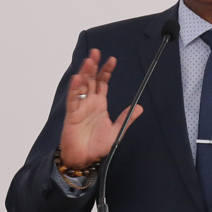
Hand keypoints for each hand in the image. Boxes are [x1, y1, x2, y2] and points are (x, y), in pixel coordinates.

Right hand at [59, 49, 142, 168]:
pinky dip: (75, 89)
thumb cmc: (97, 146)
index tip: (112, 60)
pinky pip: (73, 99)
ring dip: (84, 73)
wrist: (85, 159)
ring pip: (81, 86)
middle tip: (96, 52)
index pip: (103, 83)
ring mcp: (80, 107)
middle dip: (93, 66)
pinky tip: (78, 78)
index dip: (106, 71)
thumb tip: (140, 107)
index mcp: (100, 104)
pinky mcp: (72, 115)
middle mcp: (89, 103)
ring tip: (89, 61)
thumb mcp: (116, 131)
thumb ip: (126, 118)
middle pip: (91, 80)